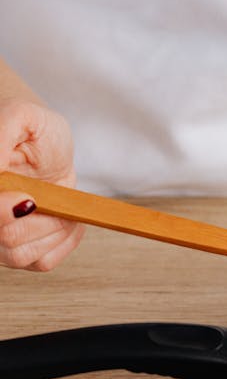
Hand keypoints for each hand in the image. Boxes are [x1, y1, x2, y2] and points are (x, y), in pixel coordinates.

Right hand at [0, 98, 84, 269]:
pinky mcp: (20, 248)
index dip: (3, 212)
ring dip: (51, 230)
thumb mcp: (22, 116)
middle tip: (46, 195)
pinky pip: (40, 262)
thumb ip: (1, 134)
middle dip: (35, 219)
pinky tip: (67, 219)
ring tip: (59, 203)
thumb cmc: (32, 127)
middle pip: (3, 238)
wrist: (44, 143)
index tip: (29, 199)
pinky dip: (63, 242)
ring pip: (17, 255)